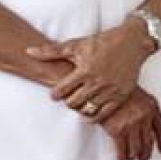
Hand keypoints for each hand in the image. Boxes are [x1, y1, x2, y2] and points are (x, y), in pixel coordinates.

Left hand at [35, 22, 154, 119]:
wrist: (133, 42)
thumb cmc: (103, 42)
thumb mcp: (76, 45)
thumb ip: (51, 51)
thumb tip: (28, 51)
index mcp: (84, 70)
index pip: (62, 90)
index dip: (55, 94)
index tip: (55, 94)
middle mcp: (97, 82)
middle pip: (73, 102)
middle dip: (67, 102)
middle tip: (67, 99)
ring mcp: (110, 90)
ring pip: (88, 110)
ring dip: (80, 110)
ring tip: (78, 105)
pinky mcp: (121, 95)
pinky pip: (104, 114)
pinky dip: (94, 117)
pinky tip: (89, 114)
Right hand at [96, 91, 160, 159]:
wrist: (105, 84)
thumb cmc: (120, 88)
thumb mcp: (140, 95)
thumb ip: (146, 109)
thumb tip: (146, 126)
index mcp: (152, 107)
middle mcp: (144, 117)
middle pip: (149, 141)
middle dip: (147, 152)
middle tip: (144, 158)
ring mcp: (131, 124)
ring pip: (136, 148)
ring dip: (134, 156)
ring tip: (132, 158)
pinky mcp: (118, 130)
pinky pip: (122, 149)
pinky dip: (122, 157)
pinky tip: (122, 159)